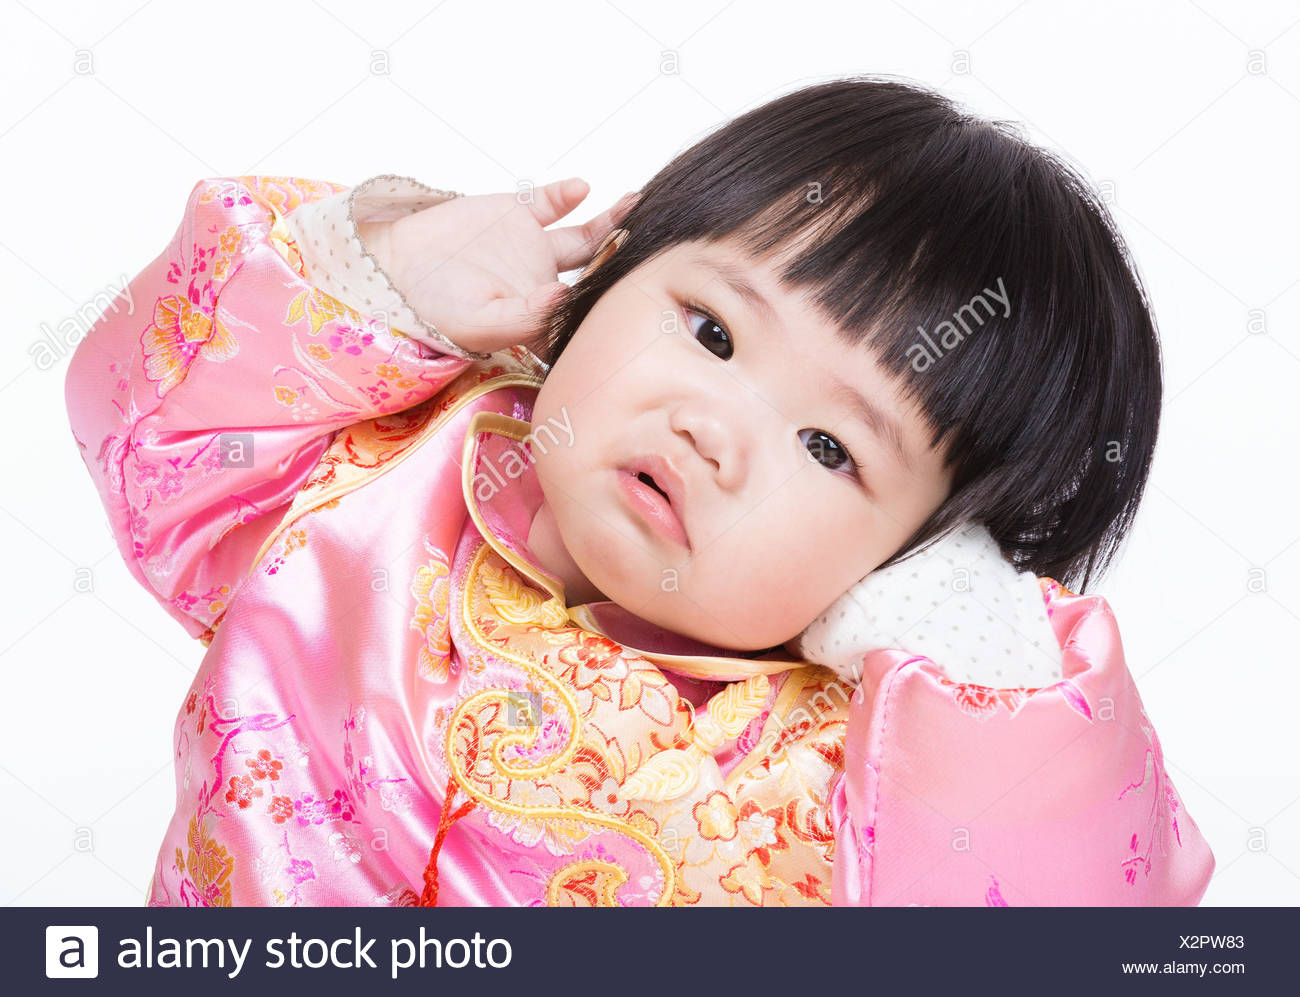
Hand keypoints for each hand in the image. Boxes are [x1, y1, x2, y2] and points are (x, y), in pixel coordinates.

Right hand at [358, 178, 637, 355]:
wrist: (390, 266)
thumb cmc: (430, 307)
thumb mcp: (479, 323)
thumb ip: (526, 318)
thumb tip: (567, 300)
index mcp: (541, 320)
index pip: (589, 318)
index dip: (616, 310)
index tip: (642, 296)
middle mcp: (545, 286)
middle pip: (599, 275)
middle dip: (627, 263)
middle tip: (658, 247)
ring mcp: (535, 249)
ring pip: (587, 237)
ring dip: (612, 223)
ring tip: (637, 206)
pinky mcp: (518, 214)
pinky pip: (551, 202)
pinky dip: (568, 194)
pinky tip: (581, 188)